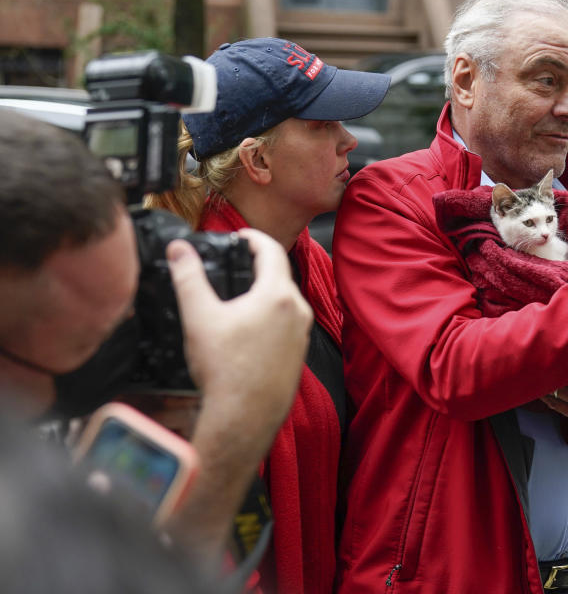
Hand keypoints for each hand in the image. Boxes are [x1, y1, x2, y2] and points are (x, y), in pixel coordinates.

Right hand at [170, 227, 311, 418]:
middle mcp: (298, 311)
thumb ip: (189, 278)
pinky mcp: (298, 354)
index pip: (271, 250)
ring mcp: (301, 334)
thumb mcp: (199, 317)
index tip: (239, 236)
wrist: (243, 418)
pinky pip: (286, 323)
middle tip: (235, 262)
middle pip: (279, 275)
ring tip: (238, 295)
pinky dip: (269, 316)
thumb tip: (179, 250)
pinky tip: (247, 328)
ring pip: (285, 301)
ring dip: (264, 292)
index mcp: (278, 295)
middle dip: (257, 265)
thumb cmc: (225, 371)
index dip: (253, 237)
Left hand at [542, 351, 567, 426]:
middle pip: (552, 374)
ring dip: (544, 381)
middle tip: (535, 358)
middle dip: (544, 366)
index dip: (550, 351)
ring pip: (550, 390)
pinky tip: (543, 388)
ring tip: (538, 372)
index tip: (542, 345)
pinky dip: (547, 396)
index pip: (561, 357)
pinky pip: (553, 404)